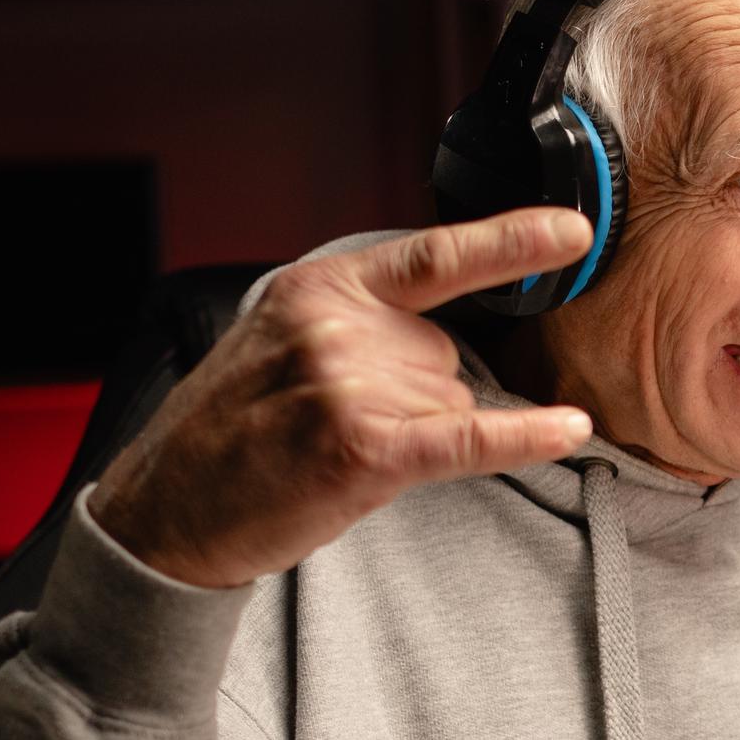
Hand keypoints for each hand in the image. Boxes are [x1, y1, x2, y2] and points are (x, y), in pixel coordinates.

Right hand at [91, 210, 597, 588]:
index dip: (510, 242)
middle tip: (346, 424)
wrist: (167, 509)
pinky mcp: (363, 447)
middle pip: (450, 353)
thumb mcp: (283, 339)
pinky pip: (467, 437)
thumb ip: (364, 322)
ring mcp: (349, 384)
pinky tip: (568, 430)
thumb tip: (451, 340)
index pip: (435, 255)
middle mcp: (337, 325)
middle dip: (422, 395)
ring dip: (418, 434)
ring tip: (341, 452)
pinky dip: (523, 437)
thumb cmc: (231, 431)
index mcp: (320, 287)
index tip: (571, 231)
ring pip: (451, 400)